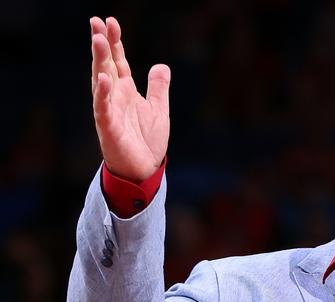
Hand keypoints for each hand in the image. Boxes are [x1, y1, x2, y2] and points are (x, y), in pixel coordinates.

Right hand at [90, 16, 169, 181]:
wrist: (144, 170)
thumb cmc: (147, 141)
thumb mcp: (158, 109)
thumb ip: (158, 88)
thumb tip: (161, 66)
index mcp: (126, 91)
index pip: (118, 61)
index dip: (115, 42)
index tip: (110, 21)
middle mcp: (114, 97)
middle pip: (106, 65)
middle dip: (102, 43)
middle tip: (96, 21)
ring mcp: (109, 111)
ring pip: (101, 81)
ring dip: (99, 61)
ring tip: (97, 40)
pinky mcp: (108, 128)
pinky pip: (103, 108)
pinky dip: (102, 93)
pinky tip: (103, 78)